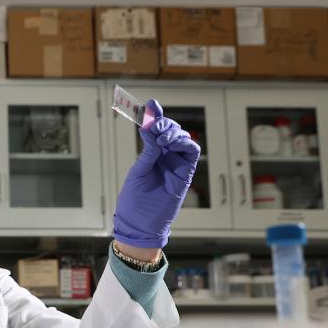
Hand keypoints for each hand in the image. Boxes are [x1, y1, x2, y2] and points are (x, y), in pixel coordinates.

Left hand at [113, 100, 200, 248]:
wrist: (141, 223)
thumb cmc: (135, 200)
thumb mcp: (139, 170)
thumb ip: (148, 150)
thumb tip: (149, 127)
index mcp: (151, 155)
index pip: (155, 131)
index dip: (154, 117)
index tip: (150, 104)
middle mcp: (165, 157)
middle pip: (170, 131)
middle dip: (163, 123)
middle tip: (153, 126)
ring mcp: (176, 164)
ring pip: (183, 138)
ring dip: (173, 132)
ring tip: (161, 136)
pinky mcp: (185, 173)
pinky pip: (192, 152)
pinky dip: (185, 143)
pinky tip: (171, 143)